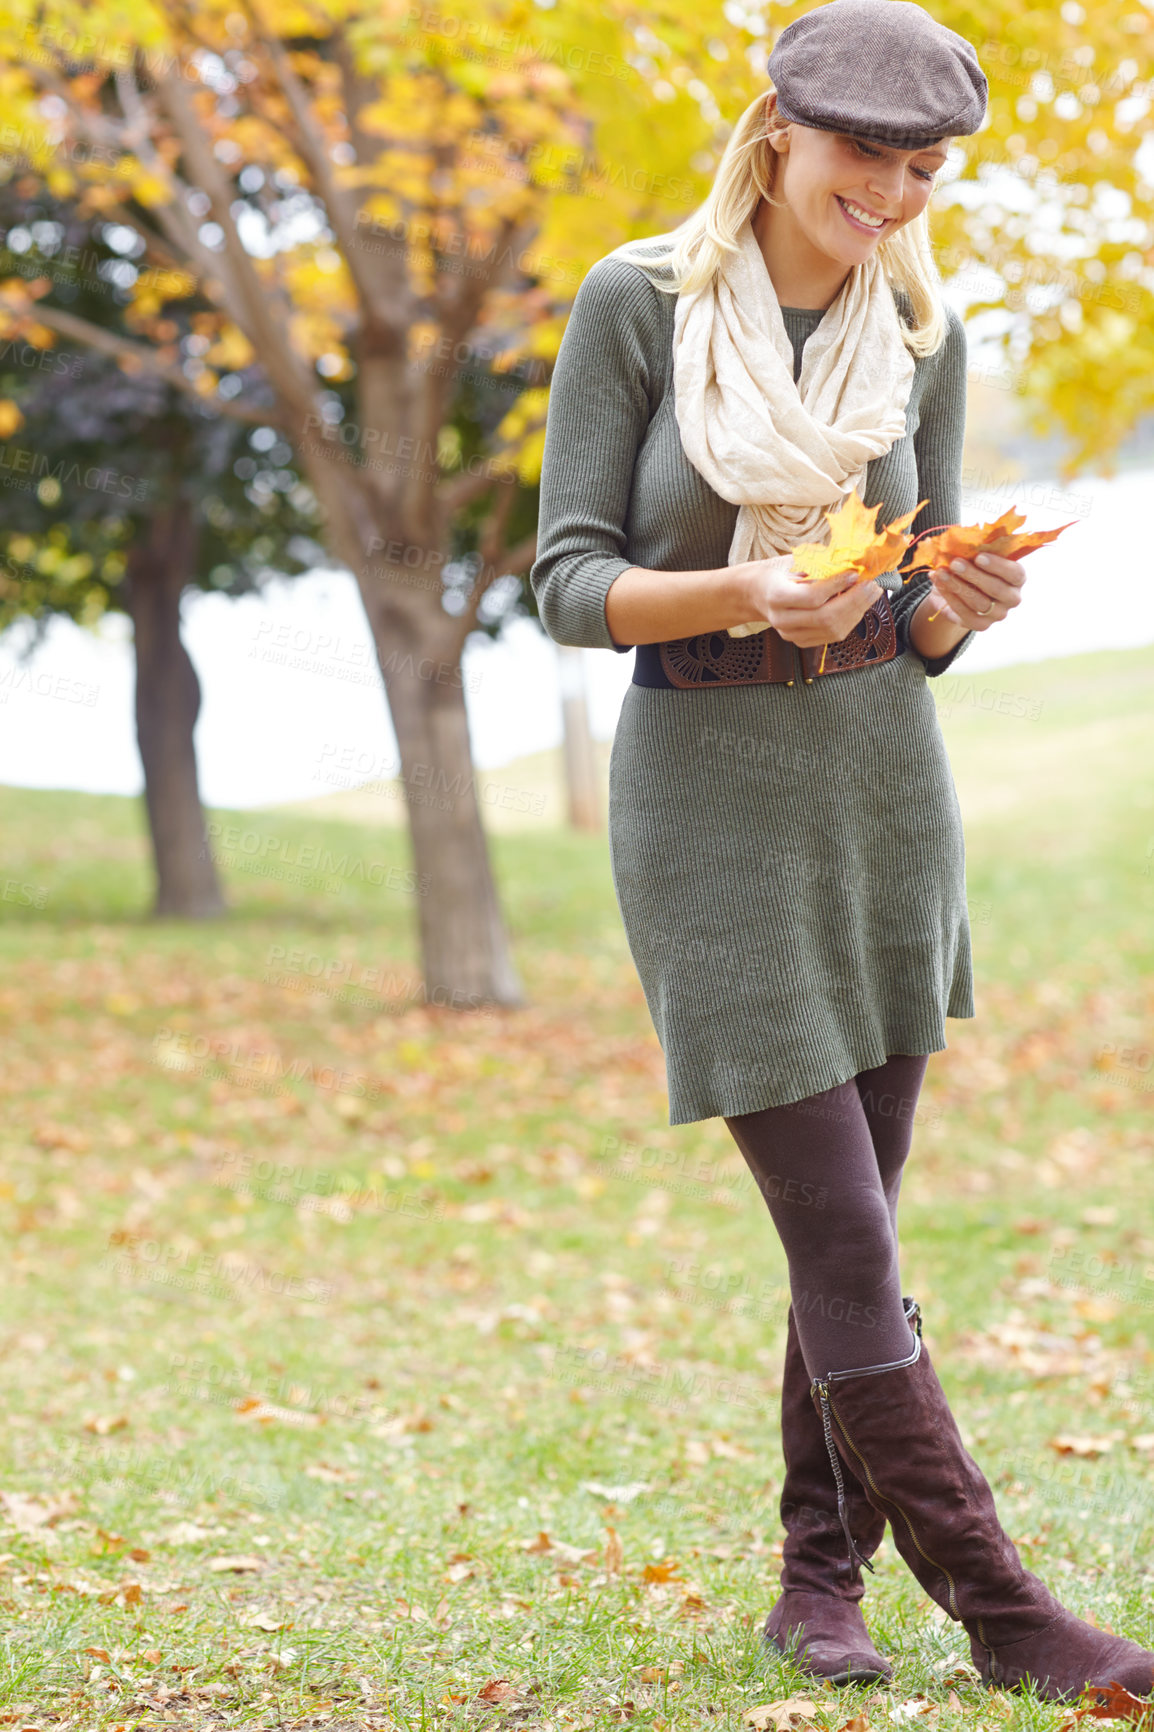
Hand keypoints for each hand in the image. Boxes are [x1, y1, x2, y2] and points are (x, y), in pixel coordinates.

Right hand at [742, 553, 885, 648]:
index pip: (812, 597)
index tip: (855, 573)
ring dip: (857, 612)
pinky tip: (858, 605)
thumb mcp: (793, 560)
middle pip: (825, 618)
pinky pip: (832, 636)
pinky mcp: (801, 641)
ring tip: (870, 594)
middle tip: (872, 585)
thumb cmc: (778, 572)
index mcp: (776, 596)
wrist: (756, 593)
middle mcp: (782, 619)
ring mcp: (791, 634)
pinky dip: (850, 620)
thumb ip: (821, 562)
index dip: (837, 586)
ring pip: (832, 630)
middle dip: (854, 601)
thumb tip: (855, 559)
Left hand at [925, 550, 1026, 630]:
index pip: (1015, 573)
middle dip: (973, 575)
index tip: (979, 556)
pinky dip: (951, 598)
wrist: (957, 589)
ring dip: (958, 586)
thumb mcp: (975, 556)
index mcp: (1017, 578)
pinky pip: (966, 614)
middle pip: (996, 589)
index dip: (998, 566)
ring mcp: (998, 614)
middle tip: (955, 563)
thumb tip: (958, 539)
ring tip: (941, 573)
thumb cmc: (972, 566)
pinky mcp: (982, 625)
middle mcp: (1012, 598)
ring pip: (979, 602)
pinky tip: (940, 586)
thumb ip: (974, 549)